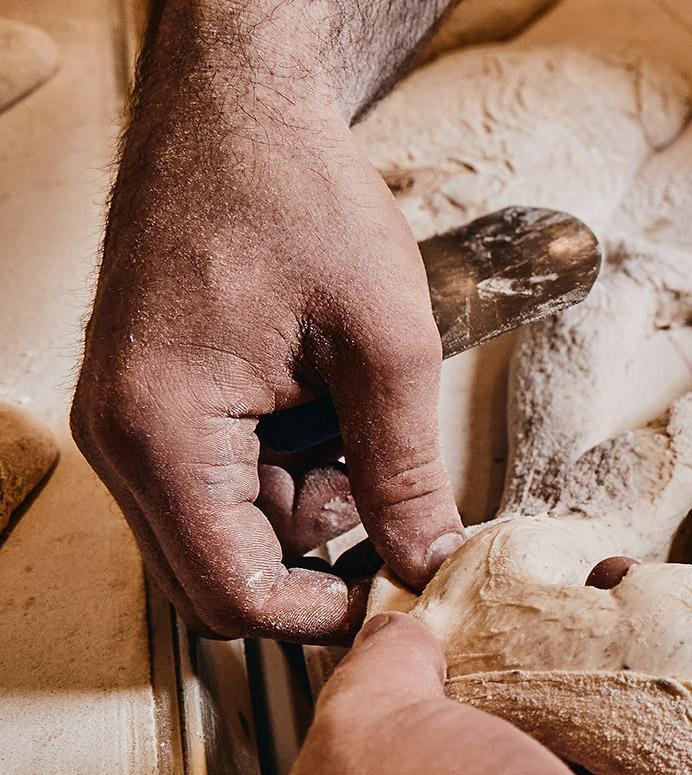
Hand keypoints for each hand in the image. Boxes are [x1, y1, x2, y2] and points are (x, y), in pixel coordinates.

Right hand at [71, 28, 461, 641]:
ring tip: (358, 426)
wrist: (238, 109)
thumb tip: (432, 560)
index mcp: (163, 431)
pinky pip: (220, 487)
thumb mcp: (386, 342)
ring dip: (306, 513)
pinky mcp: (154, 406)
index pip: (234, 592)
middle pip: (218, 580)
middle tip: (396, 518)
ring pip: (225, 536)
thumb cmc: (296, 195)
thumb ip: (407, 469)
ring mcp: (131, 424)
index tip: (399, 594)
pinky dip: (285, 474)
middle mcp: (123, 440)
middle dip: (314, 566)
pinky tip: (328, 412)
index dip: (325, 613)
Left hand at [259, 612, 691, 774]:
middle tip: (522, 644)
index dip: (390, 698)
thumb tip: (394, 639)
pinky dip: (663, 763)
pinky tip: (659, 719)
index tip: (430, 637)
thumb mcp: (366, 734)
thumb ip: (373, 676)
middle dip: (502, 713)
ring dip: (587, 734)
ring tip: (594, 665)